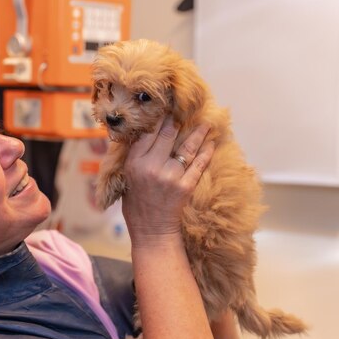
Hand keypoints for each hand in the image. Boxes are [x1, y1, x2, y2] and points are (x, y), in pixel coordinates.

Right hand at [121, 116, 213, 247]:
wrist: (151, 230)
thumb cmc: (136, 203)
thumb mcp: (127, 177)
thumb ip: (136, 156)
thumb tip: (146, 133)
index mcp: (134, 162)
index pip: (148, 132)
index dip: (158, 118)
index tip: (165, 108)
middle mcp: (151, 166)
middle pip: (168, 134)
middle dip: (177, 120)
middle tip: (185, 110)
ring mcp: (170, 176)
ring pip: (187, 146)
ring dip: (198, 132)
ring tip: (205, 123)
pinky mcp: (186, 186)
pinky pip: (199, 164)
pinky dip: (206, 152)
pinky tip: (211, 143)